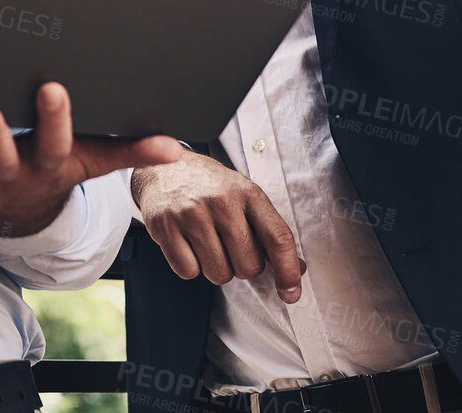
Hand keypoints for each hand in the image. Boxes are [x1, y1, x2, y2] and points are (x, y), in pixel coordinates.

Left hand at [0, 82, 181, 237]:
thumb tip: (176, 147)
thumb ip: (130, 151)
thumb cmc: (59, 169)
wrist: (20, 213)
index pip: (58, 141)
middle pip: (0, 152)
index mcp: (49, 165)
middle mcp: (8, 175)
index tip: (55, 87)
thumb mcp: (95, 163)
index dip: (57, 118)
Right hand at [132, 152, 304, 300]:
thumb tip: (297, 269)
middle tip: (229, 246)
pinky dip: (190, 266)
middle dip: (242, 266)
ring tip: (207, 242)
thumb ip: (269, 231)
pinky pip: (188, 272)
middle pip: (248, 266)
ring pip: (219, 274)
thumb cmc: (210, 187)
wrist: (164, 168)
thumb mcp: (244, 197)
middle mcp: (220, 201)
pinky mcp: (164, 227)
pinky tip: (187, 244)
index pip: (278, 238)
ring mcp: (190, 214)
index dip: (288, 271)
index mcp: (247, 192)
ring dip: (216, 268)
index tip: (291, 293)